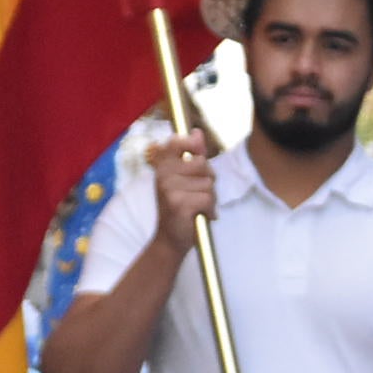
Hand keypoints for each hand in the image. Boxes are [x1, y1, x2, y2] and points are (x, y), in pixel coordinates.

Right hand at [149, 131, 215, 254]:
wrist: (169, 241)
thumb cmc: (180, 208)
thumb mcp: (184, 179)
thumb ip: (192, 156)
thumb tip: (198, 132)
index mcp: (162, 166)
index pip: (177, 142)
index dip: (192, 145)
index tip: (196, 157)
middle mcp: (163, 175)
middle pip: (203, 164)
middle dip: (209, 180)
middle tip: (198, 194)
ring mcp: (169, 189)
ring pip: (208, 184)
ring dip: (210, 198)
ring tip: (198, 207)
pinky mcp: (179, 204)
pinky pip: (208, 198)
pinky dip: (210, 209)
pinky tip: (202, 216)